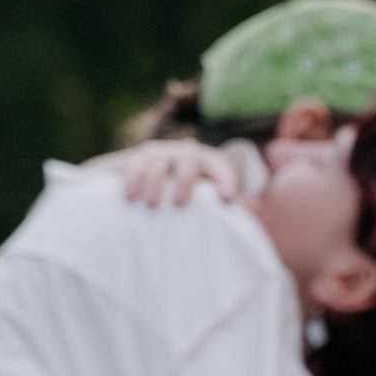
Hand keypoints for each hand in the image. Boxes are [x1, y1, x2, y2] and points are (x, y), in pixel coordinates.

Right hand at [112, 138, 245, 208]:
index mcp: (203, 164)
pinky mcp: (134, 160)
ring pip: (159, 163)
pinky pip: (135, 165)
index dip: (225, 178)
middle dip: (186, 180)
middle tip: (179, 203)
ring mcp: (157, 155)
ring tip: (151, 205)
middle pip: (189, 160)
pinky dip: (134, 180)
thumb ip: (221, 210)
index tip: (227, 199)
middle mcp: (182, 156)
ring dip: (155, 183)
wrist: (136, 191)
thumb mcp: (203, 205)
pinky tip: (131, 197)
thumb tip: (244, 220)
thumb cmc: (180, 205)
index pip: (218, 164)